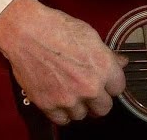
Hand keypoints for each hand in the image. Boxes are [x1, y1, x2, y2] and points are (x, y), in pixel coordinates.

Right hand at [0, 0, 127, 125]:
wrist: (25, 32)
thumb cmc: (56, 28)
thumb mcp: (89, 34)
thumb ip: (107, 55)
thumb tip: (120, 63)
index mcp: (103, 67)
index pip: (119, 88)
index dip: (111, 84)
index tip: (105, 82)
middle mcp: (88, 87)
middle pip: (104, 108)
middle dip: (98, 99)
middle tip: (89, 90)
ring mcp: (68, 98)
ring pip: (82, 115)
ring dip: (79, 106)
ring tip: (71, 91)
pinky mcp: (48, 104)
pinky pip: (62, 120)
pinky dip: (61, 112)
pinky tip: (60, 99)